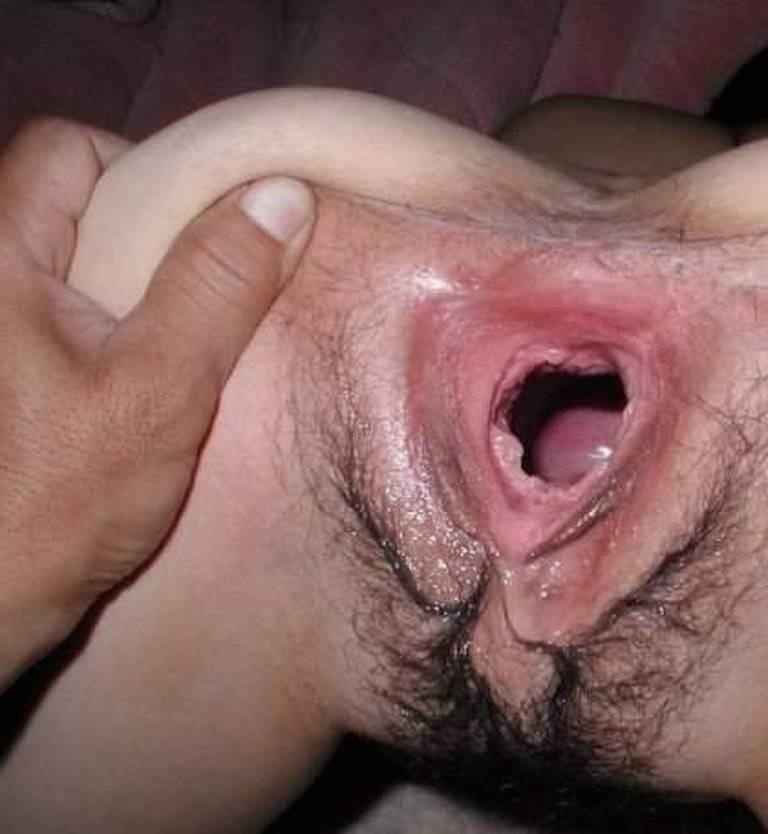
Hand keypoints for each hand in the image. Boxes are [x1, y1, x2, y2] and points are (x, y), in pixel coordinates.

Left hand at [0, 118, 313, 688]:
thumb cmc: (56, 500)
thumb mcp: (160, 387)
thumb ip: (219, 285)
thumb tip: (283, 194)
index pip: (70, 148)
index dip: (149, 178)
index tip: (202, 249)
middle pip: (63, 201)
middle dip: (141, 245)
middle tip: (192, 312)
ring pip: (58, 262)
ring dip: (120, 295)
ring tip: (163, 357)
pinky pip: (46, 315)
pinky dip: (92, 333)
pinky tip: (121, 393)